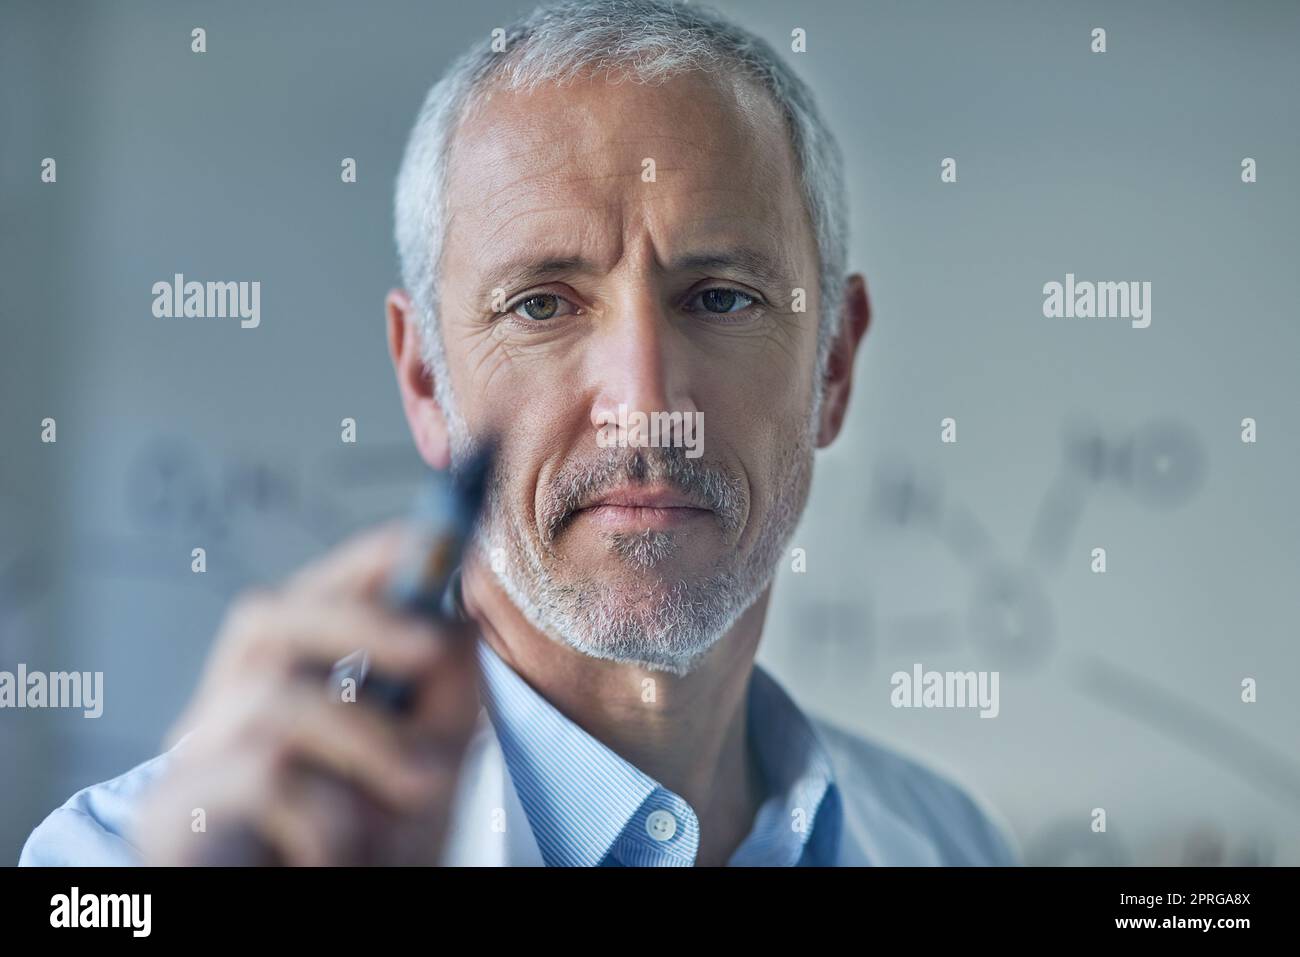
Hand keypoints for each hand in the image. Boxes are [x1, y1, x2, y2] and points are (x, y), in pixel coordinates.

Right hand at [132, 523, 480, 865]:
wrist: (306, 925)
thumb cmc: (365, 854)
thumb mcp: (426, 768)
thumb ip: (444, 698)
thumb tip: (454, 621)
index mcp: (282, 689)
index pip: (307, 599)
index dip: (362, 562)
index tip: (427, 538)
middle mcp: (225, 712)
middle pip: (266, 619)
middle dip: (363, 621)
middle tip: (436, 647)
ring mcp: (190, 762)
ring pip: (279, 703)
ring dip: (370, 744)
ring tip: (418, 795)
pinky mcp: (168, 818)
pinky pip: (263, 781)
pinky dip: (330, 818)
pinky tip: (340, 854)